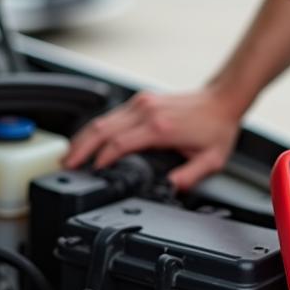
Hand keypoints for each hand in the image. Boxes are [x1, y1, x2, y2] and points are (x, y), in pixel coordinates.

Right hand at [63, 87, 243, 190]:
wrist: (223, 99)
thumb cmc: (217, 127)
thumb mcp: (210, 160)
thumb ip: (188, 177)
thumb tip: (170, 189)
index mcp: (160, 128)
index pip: (118, 143)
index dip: (101, 160)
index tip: (91, 173)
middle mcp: (147, 111)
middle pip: (101, 129)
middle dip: (80, 149)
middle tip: (66, 166)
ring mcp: (143, 103)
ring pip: (103, 119)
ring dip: (84, 138)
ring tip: (70, 155)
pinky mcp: (142, 100)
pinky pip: (112, 115)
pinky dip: (96, 129)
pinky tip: (89, 140)